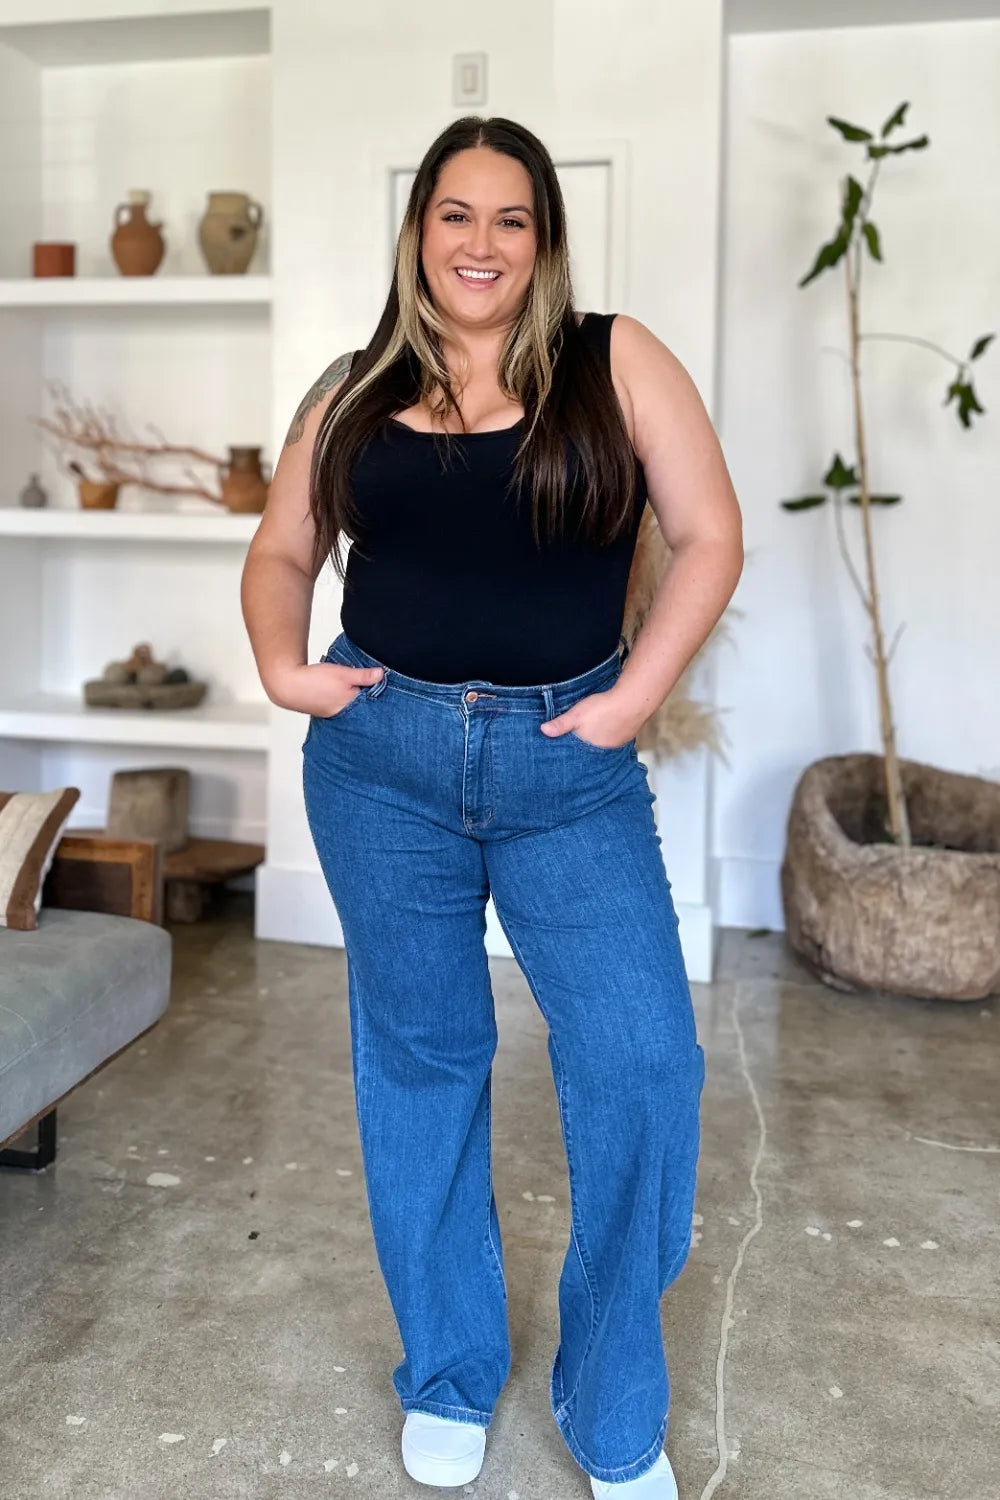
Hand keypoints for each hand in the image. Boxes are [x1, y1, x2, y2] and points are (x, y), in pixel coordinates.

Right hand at [268, 659, 383, 715]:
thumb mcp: (344, 674)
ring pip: (347, 701)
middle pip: (359, 702)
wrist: (286, 685)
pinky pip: (336, 702)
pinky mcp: (323, 709)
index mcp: (350, 705)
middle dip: (363, 692)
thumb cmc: (314, 681)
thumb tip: (382, 674)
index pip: (371, 700)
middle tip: (364, 679)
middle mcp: (342, 713)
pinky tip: (335, 687)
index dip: (375, 689)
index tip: (379, 680)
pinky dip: (338, 695)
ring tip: (347, 682)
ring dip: (349, 693)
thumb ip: (364, 675)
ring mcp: (331, 712)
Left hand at [538, 685, 640, 749]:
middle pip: (591, 749)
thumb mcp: (576, 715)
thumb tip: (543, 731)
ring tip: (592, 732)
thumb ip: (560, 724)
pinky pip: (614, 737)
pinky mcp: (627, 735)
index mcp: (589, 748)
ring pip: (603, 743)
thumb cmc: (602, 708)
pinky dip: (609, 733)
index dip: (571, 751)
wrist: (632, 701)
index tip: (564, 751)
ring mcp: (617, 744)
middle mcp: (604, 750)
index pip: (577, 755)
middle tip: (579, 739)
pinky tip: (607, 725)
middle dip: (584, 745)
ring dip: (598, 738)